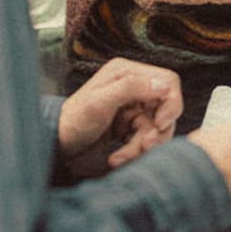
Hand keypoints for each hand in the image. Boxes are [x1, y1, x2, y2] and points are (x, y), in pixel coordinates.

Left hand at [57, 58, 181, 177]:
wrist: (59, 148)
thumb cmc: (72, 121)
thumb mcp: (99, 102)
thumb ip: (131, 88)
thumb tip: (164, 84)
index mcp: (127, 72)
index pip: (168, 81)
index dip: (171, 103)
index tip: (161, 124)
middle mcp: (134, 89)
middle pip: (167, 109)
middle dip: (156, 132)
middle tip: (143, 147)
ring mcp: (134, 110)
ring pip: (158, 129)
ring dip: (142, 147)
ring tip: (121, 157)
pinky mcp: (132, 128)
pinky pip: (147, 142)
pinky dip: (134, 153)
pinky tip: (116, 158)